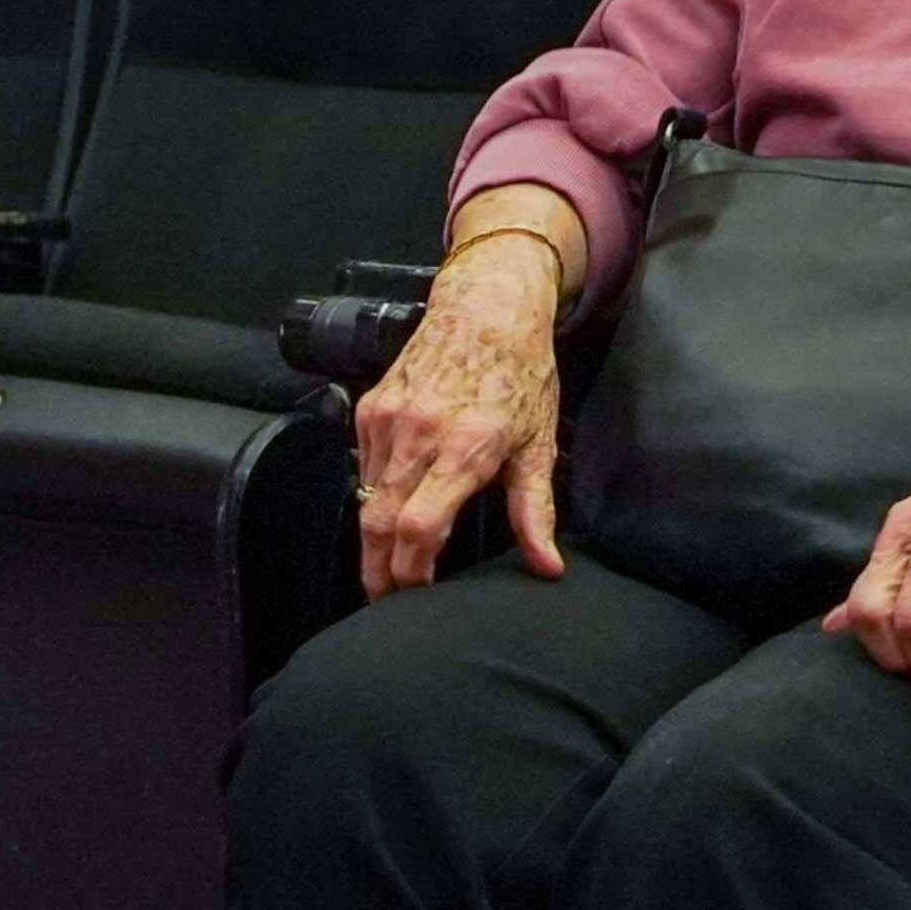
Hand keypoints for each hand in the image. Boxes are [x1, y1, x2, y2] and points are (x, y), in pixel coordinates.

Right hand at [352, 237, 566, 596]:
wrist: (486, 307)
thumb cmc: (520, 374)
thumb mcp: (539, 445)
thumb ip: (534, 511)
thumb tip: (547, 567)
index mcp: (465, 447)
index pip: (419, 526)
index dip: (411, 571)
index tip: (416, 596)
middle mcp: (419, 434)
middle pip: (379, 522)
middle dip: (377, 570)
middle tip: (384, 602)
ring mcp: (388, 418)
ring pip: (365, 499)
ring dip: (373, 539)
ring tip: (385, 568)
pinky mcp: (370, 408)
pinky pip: (363, 468)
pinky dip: (372, 497)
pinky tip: (388, 512)